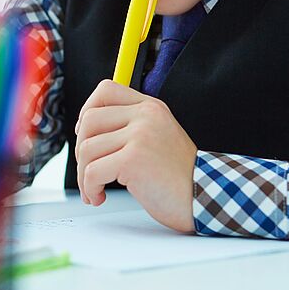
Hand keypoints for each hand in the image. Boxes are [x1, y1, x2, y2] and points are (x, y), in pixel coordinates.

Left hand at [75, 79, 196, 232]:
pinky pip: (92, 172)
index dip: (87, 111)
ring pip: (87, 149)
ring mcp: (140, 135)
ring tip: (95, 190)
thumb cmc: (179, 177)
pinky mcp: (134, 159)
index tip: (86, 136)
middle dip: (81, 150)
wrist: (207, 199)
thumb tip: (86, 132)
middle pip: (89, 120)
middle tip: (89, 172)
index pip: (106, 90)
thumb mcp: (157, 138)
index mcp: (151, 107)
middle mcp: (146, 116)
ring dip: (84, 176)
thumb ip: (130, 128)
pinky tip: (100, 197)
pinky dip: (89, 189)